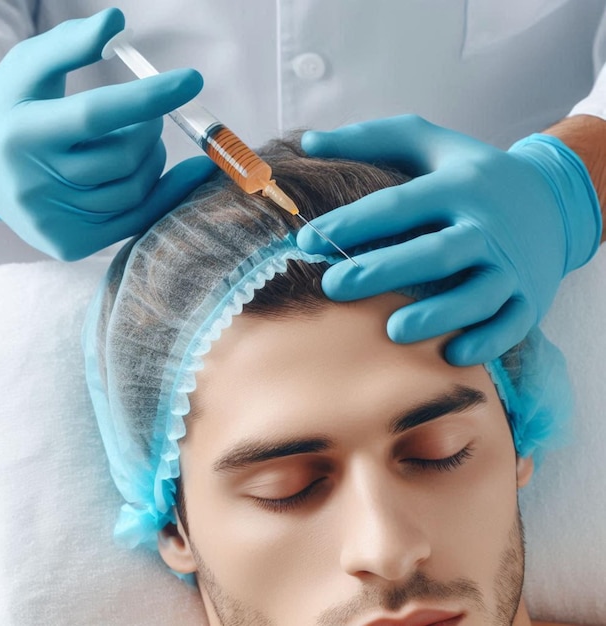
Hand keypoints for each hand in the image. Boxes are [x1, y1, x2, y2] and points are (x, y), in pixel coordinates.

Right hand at [0, 8, 215, 260]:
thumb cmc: (13, 112)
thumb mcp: (27, 70)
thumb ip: (69, 43)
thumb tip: (117, 22)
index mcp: (20, 132)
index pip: (94, 114)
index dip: (148, 97)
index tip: (192, 80)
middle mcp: (34, 183)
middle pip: (122, 157)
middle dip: (150, 130)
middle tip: (150, 118)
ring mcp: (53, 220)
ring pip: (134, 189)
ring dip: (153, 159)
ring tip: (143, 141)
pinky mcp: (71, 244)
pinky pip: (136, 220)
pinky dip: (162, 193)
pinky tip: (174, 172)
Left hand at [298, 115, 600, 364]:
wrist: (555, 199)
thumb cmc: (474, 175)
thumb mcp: (430, 144)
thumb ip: (371, 139)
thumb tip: (309, 140)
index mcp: (459, 186)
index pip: (399, 205)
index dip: (352, 222)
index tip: (306, 240)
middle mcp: (486, 227)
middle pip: (437, 252)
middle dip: (385, 270)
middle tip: (333, 287)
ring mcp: (511, 267)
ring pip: (477, 294)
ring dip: (438, 314)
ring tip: (393, 331)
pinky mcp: (529, 298)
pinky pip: (511, 325)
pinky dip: (486, 342)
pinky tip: (452, 354)